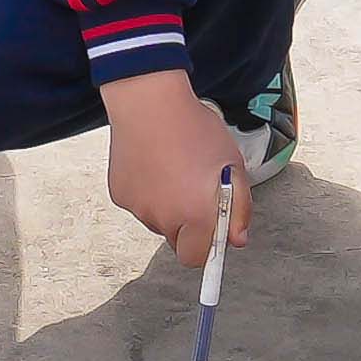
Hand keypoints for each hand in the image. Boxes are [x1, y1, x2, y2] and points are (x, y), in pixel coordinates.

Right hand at [97, 62, 254, 260]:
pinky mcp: (121, 195)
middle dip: (188, 227)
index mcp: (196, 215)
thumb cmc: (195, 129)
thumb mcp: (232, 165)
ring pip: (157, 222)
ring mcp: (139, 208)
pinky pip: (139, 204)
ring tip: (174, 171)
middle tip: (194, 195)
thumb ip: (240, 208)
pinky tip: (154, 165)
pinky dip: (147, 193)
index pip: (197, 257)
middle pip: (177, 241)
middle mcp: (164, 218)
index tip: (210, 234)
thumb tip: (236, 238)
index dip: (206, 247)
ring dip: (167, 207)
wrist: (150, 103)